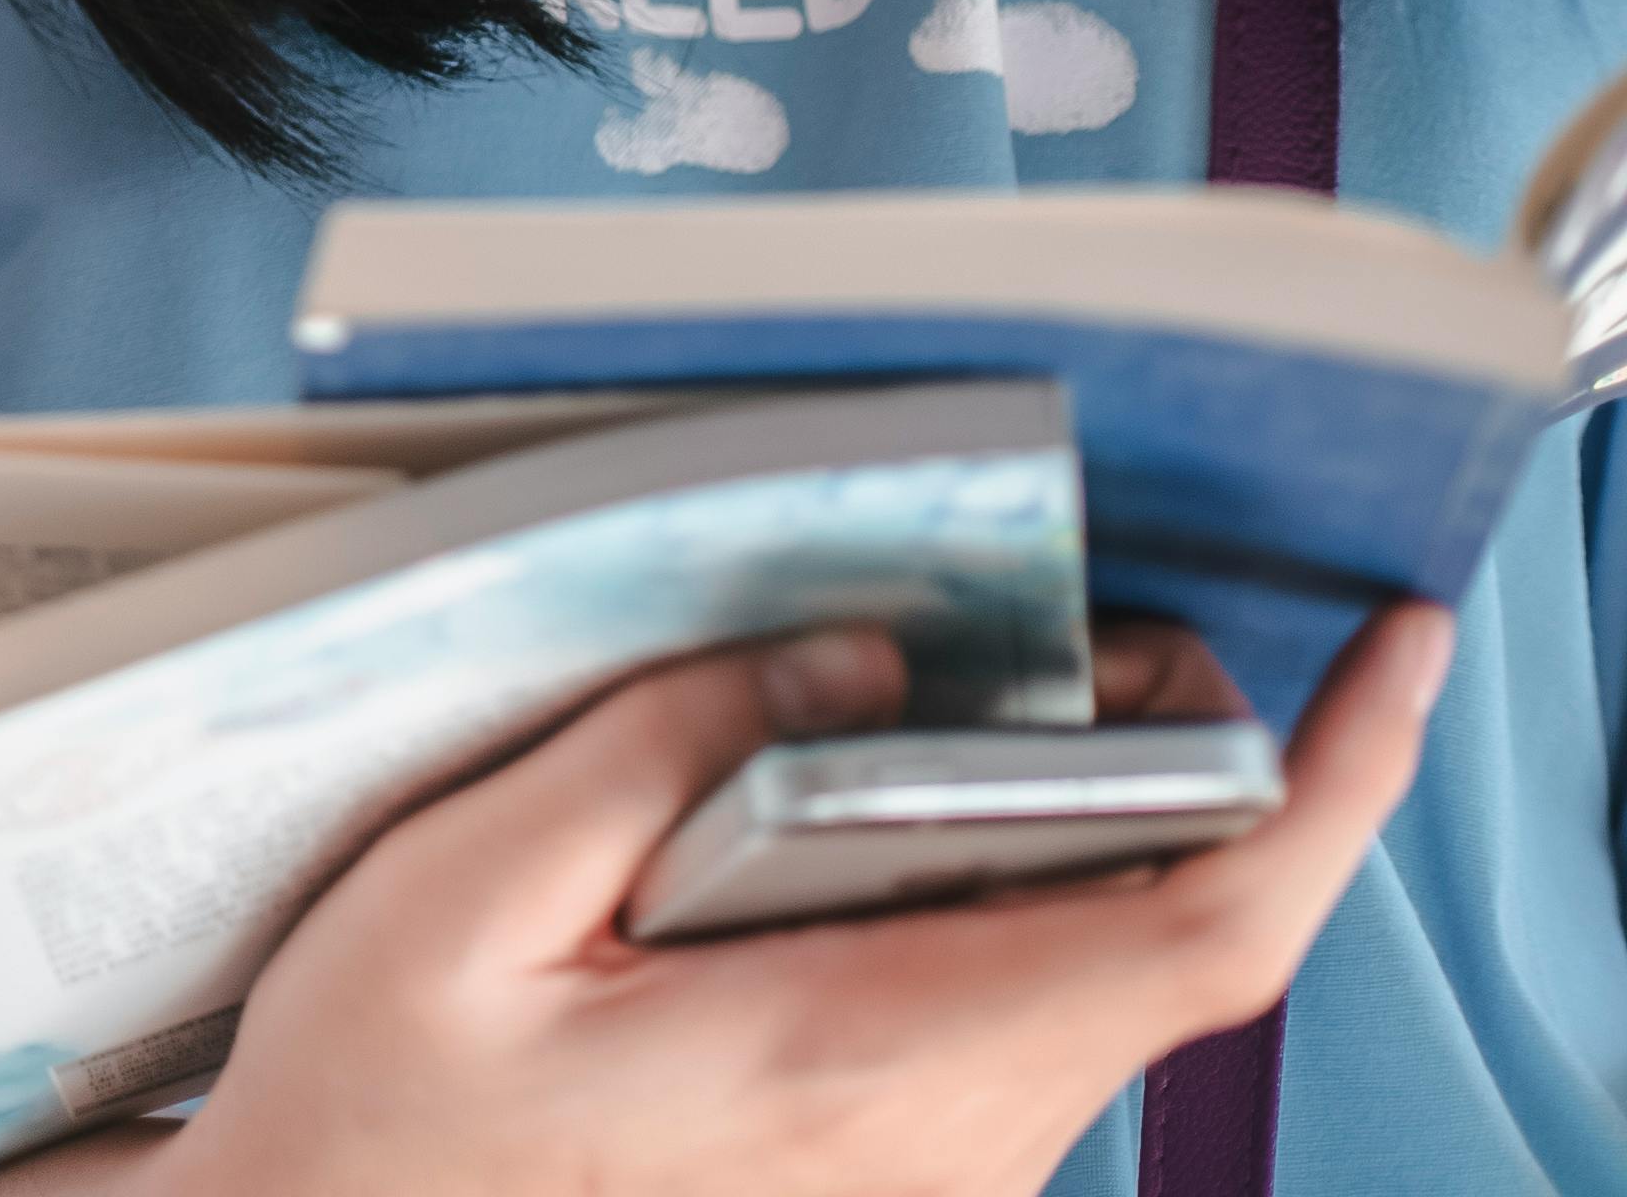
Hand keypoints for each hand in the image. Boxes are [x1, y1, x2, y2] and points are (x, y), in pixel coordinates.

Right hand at [120, 602, 1453, 1196]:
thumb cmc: (372, 1123)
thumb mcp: (458, 901)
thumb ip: (652, 754)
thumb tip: (836, 664)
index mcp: (858, 1059)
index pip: (1200, 935)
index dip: (1333, 789)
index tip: (1397, 661)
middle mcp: (944, 1144)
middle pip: (1158, 933)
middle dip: (1165, 758)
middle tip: (1078, 627)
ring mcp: (933, 1178)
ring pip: (1085, 974)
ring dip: (1057, 828)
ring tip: (936, 714)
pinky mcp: (899, 1182)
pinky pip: (1008, 1022)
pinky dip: (987, 898)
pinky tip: (856, 836)